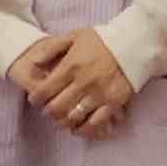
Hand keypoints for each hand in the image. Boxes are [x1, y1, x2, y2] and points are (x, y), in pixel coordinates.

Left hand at [14, 29, 135, 136]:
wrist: (134, 44)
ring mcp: (99, 94)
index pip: (44, 91)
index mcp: (71, 66)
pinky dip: (84, 128)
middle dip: (48, 111)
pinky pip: (95, 123)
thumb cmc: (101, 40)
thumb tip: (32, 62)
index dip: (35, 99)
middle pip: (56, 107)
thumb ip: (51, 48)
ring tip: (62, 118)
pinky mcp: (114, 102)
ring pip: (73, 117)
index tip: (35, 99)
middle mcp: (83, 82)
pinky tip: (78, 128)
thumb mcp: (73, 37)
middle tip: (48, 109)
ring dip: (64, 121)